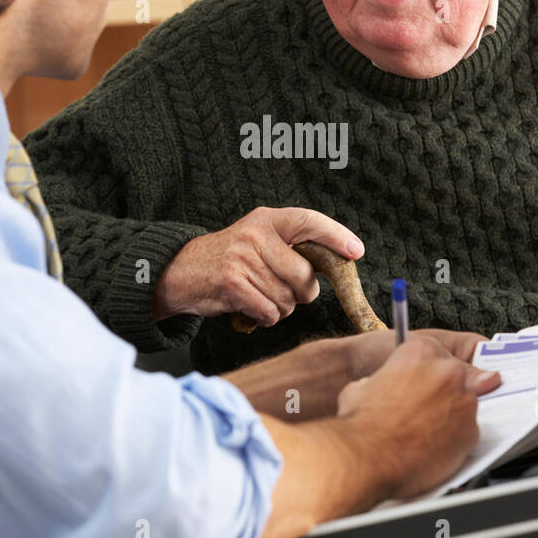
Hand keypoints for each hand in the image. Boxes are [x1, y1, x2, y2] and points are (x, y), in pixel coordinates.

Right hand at [153, 207, 363, 323]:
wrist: (182, 271)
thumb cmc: (230, 259)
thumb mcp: (258, 239)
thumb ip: (292, 247)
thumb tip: (337, 262)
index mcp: (267, 220)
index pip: (308, 221)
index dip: (335, 236)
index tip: (356, 251)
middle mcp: (255, 235)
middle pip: (303, 274)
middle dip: (303, 292)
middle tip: (290, 292)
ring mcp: (242, 258)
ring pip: (287, 298)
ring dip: (281, 308)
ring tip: (262, 297)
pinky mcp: (232, 283)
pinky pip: (269, 311)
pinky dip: (266, 318)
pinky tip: (253, 309)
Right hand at [336, 335, 492, 500]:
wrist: (368, 459)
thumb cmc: (361, 423)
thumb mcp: (360, 387)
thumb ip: (380, 381)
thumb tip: (376, 388)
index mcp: (421, 351)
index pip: (431, 352)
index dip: (420, 372)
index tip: (415, 383)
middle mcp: (448, 371)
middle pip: (453, 376)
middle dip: (439, 391)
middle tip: (419, 409)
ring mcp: (464, 402)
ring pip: (462, 405)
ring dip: (447, 415)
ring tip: (422, 433)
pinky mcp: (472, 432)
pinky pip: (466, 433)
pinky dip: (453, 440)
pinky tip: (430, 448)